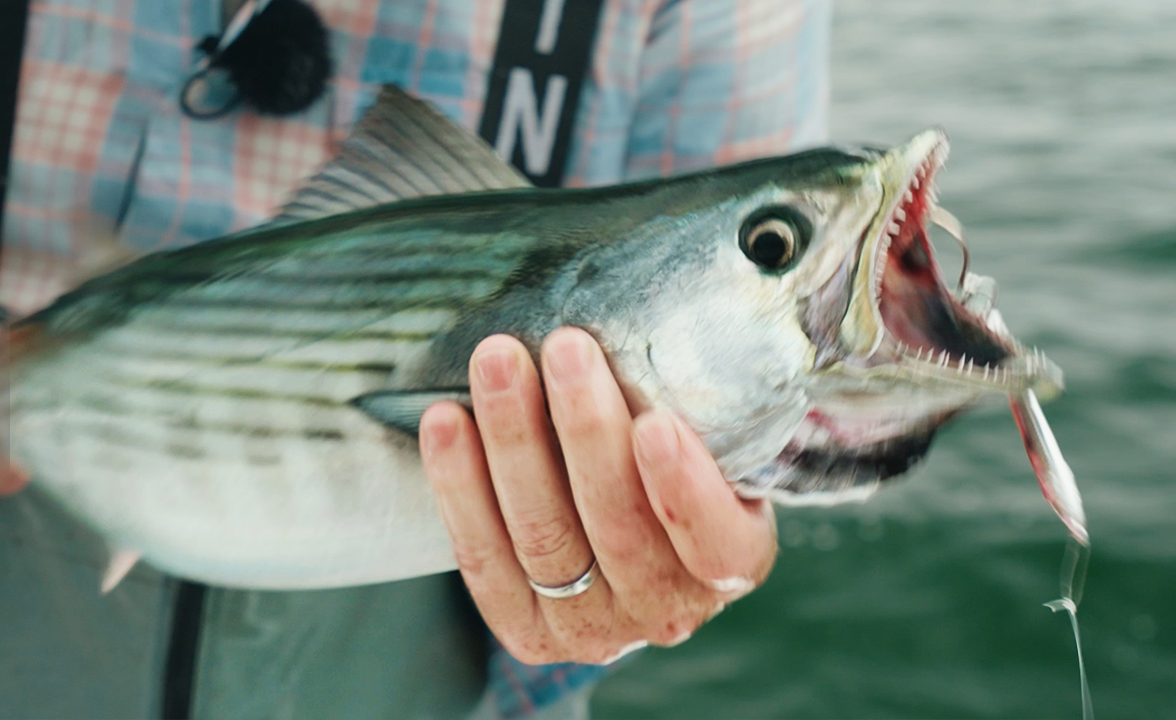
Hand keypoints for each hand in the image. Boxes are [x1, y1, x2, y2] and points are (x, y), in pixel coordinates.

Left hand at [420, 328, 776, 664]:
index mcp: (731, 564)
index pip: (716, 540)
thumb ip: (701, 391)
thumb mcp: (711, 430)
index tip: (655, 420)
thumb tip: (683, 289)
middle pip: (618, 528)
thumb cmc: (672, 452)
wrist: (623, 520)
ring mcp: (594, 629)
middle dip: (585, 432)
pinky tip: (444, 422)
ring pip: (546, 538)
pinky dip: (459, 487)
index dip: (685, 487)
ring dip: (515, 442)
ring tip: (497, 361)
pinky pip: (484, 561)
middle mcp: (668, 609)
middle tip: (566, 348)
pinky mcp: (527, 632)